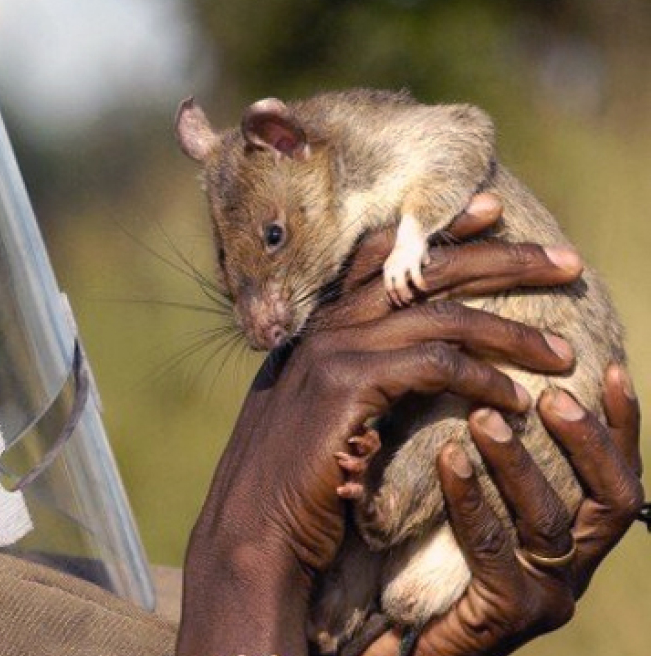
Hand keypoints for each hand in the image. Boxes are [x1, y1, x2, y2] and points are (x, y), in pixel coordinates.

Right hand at [177, 194, 584, 655]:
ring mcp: (330, 352)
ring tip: (561, 353)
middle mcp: (321, 327)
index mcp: (316, 326)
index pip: (380, 256)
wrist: (254, 531)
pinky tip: (515, 401)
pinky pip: (435, 366)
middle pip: (422, 269)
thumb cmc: (295, 485)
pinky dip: (484, 380)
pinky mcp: (346, 386)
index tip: (491, 211)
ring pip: (440, 315)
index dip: (439, 230)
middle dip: (501, 258)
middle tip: (565, 261)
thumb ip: (355, 375)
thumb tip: (413, 360)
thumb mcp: (324, 415)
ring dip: (511, 331)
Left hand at [362, 365, 643, 655]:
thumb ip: (496, 460)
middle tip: (549, 393)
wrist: (405, 638)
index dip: (622, 424)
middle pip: (613, 498)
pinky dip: (470, 498)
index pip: (620, 474)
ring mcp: (546, 593)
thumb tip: (489, 382)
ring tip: (483, 417)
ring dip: (519, 463)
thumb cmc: (436, 561)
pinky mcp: (505, 613)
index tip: (612, 367)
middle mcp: (575, 565)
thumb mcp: (478, 504)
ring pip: (549, 520)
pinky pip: (491, 547)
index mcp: (579, 536)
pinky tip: (448, 459)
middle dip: (587, 441)